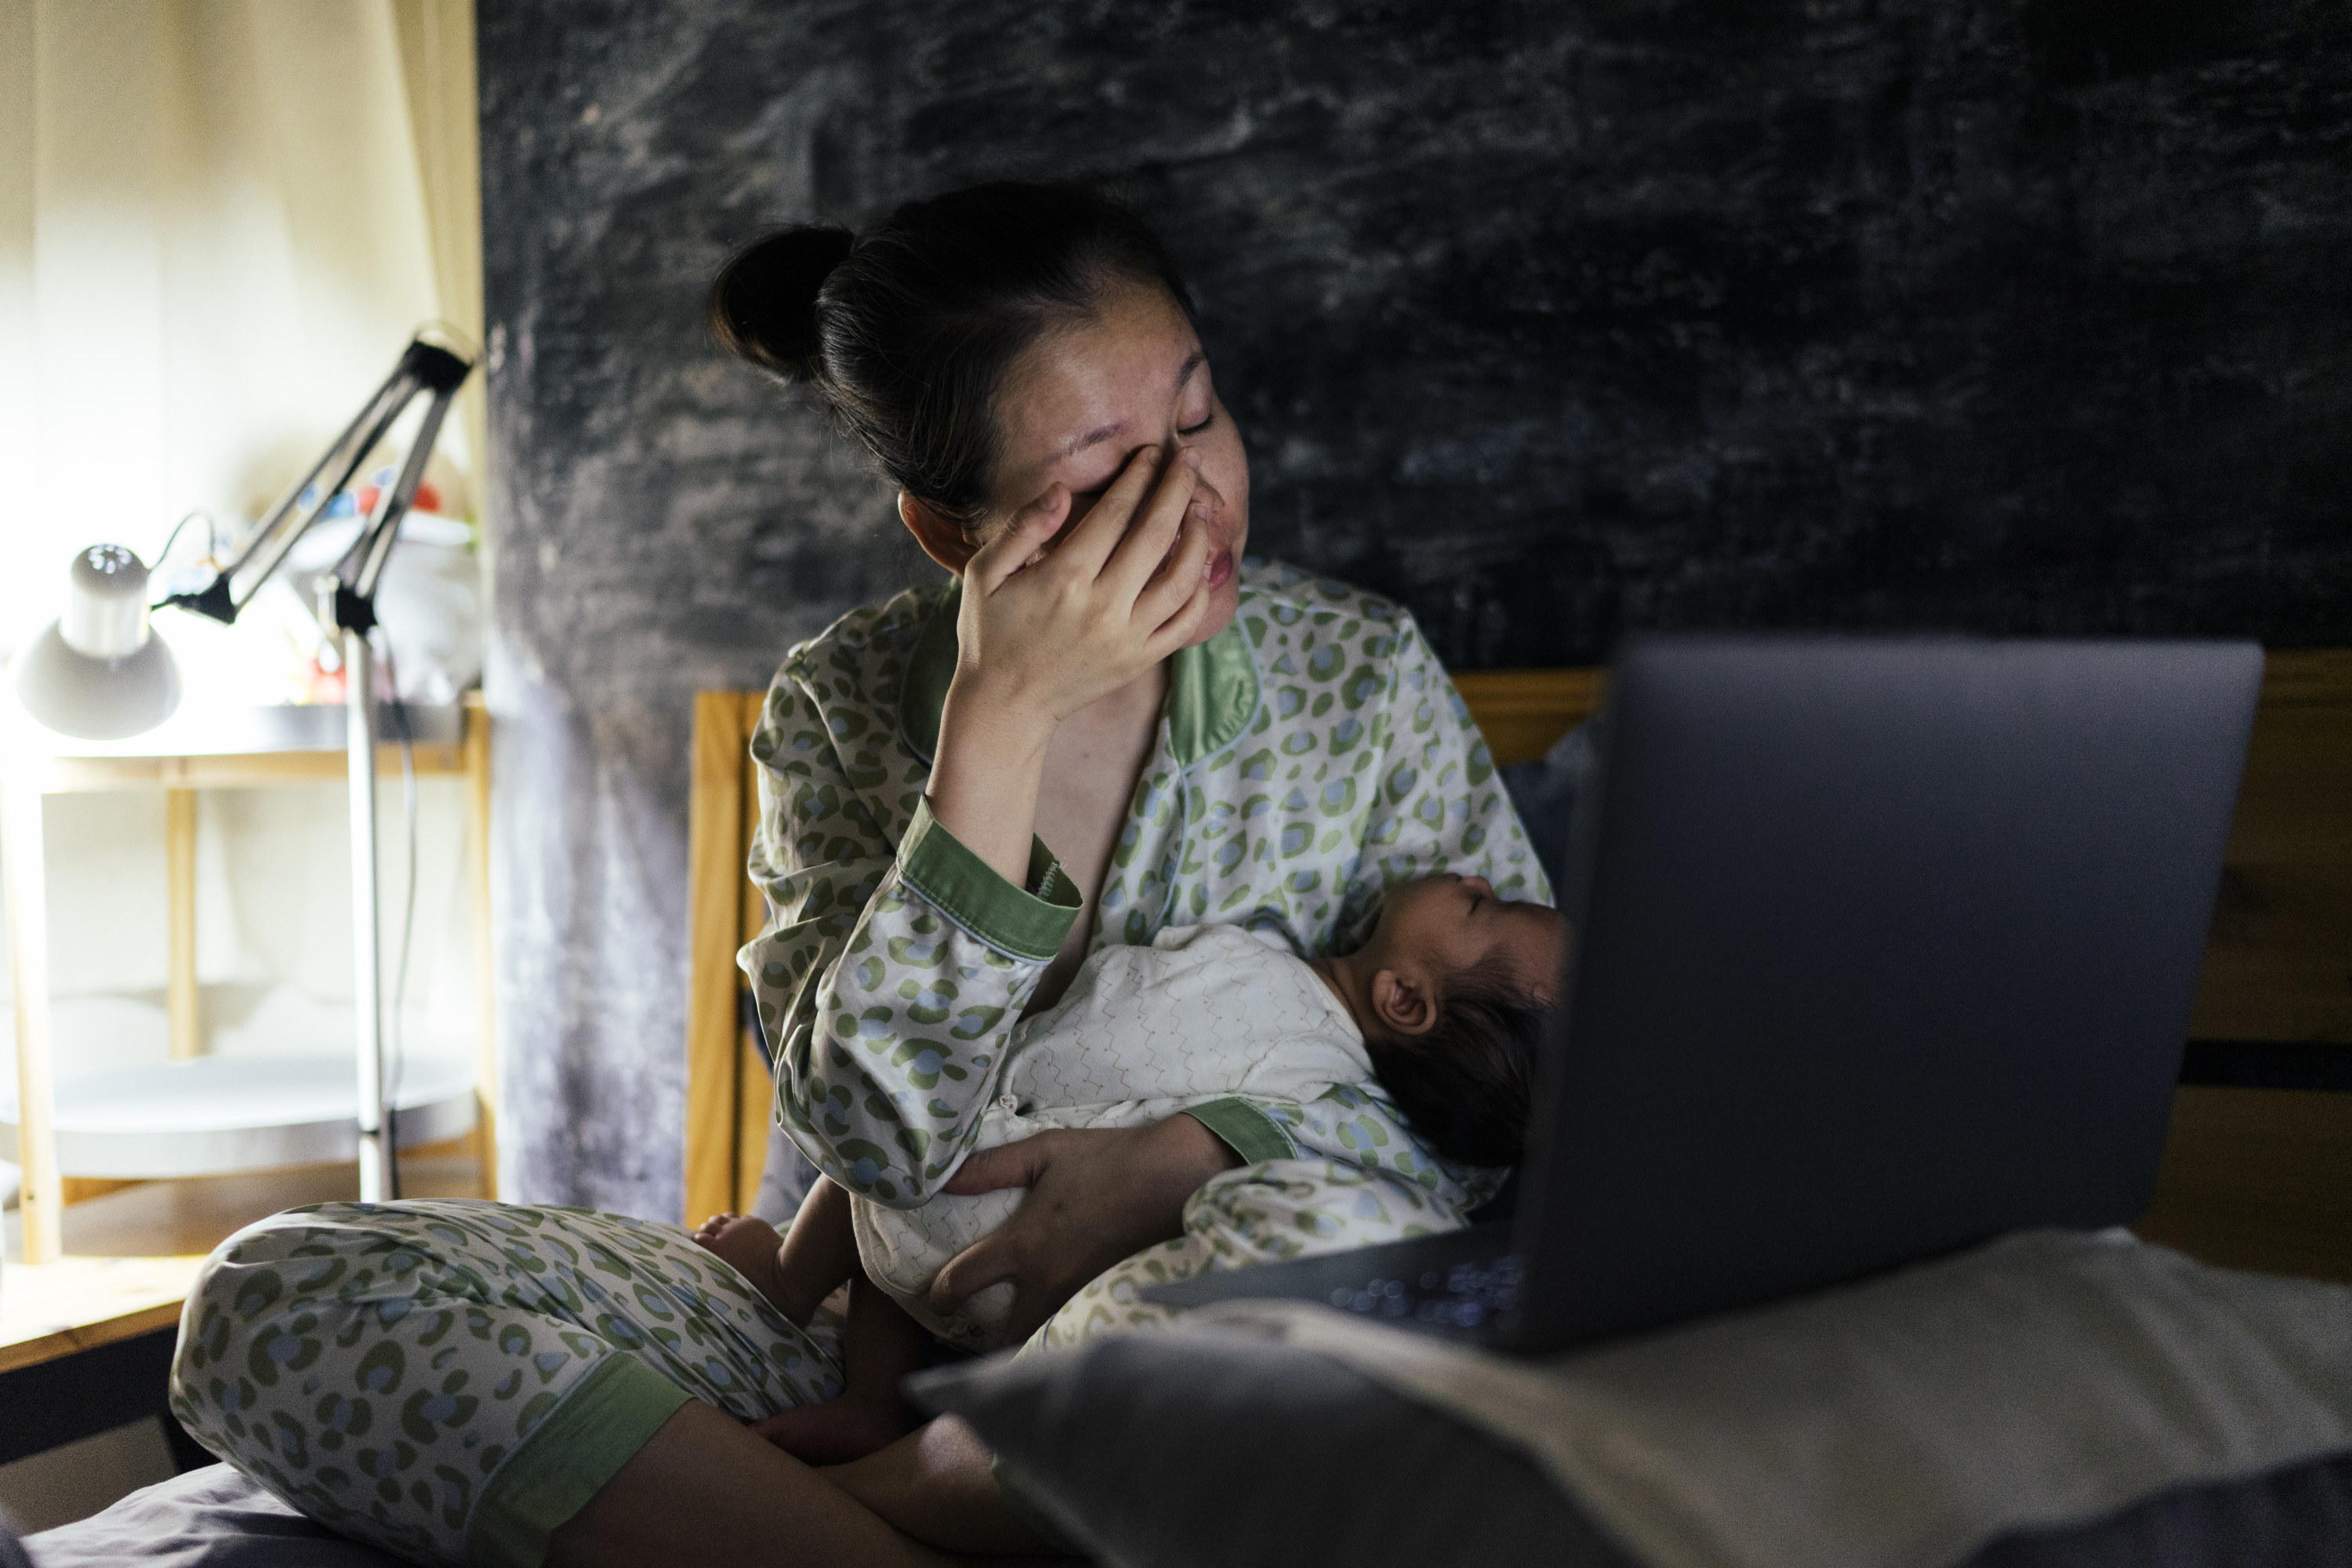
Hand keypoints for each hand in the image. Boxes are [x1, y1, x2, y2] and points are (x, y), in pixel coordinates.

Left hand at [927, 1114, 1242, 1345]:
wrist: (1174, 1176)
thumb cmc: (1108, 1160)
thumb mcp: (1045, 1151)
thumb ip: (991, 1167)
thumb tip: (943, 1178)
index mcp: (1024, 1246)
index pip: (964, 1280)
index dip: (941, 1293)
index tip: (938, 1298)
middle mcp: (1048, 1283)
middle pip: (1006, 1337)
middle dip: (990, 1343)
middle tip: (982, 1333)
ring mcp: (1081, 1298)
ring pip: (1044, 1339)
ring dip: (1029, 1341)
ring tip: (1021, 1332)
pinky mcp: (1110, 1301)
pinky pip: (1076, 1329)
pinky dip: (1064, 1332)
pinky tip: (1062, 1322)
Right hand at [952, 443, 1217, 734]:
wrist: (1006, 705)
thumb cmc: (991, 633)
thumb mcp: (986, 574)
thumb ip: (1023, 528)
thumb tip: (1061, 489)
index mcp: (1064, 578)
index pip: (1115, 513)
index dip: (1138, 477)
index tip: (1152, 452)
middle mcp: (1102, 607)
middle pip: (1155, 534)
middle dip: (1178, 489)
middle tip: (1190, 459)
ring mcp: (1127, 637)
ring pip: (1181, 578)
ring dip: (1197, 537)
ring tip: (1199, 508)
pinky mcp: (1140, 660)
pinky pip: (1186, 622)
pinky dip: (1200, 590)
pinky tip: (1199, 565)